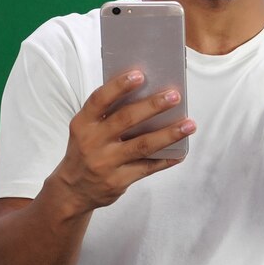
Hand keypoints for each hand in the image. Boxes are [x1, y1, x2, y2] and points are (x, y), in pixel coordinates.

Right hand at [52, 70, 195, 213]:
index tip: (140, 75)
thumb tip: (149, 92)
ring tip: (189, 124)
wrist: (73, 189)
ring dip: (169, 134)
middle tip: (174, 96)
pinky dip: (166, 159)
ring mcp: (105, 163)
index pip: (100, 100)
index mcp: (83, 123)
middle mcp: (92, 142)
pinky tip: (181, 151)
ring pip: (142, 145)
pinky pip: (147, 168)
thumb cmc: (88, 148)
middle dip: (153, 106)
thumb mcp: (88, 128)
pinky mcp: (118, 181)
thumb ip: (110, 112)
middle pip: (126, 120)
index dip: (119, 86)